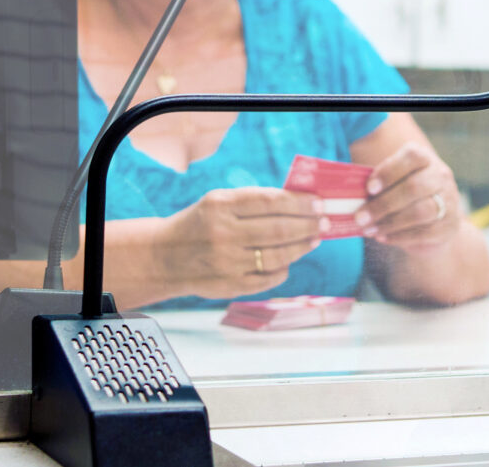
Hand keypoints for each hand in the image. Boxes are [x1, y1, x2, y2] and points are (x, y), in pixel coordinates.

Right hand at [156, 187, 325, 299]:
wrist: (165, 256)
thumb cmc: (201, 223)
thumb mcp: (218, 202)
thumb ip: (254, 202)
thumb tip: (300, 202)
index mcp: (221, 206)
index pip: (271, 202)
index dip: (300, 203)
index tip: (318, 203)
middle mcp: (223, 234)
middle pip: (279, 231)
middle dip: (308, 226)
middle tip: (324, 222)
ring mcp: (227, 263)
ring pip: (278, 256)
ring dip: (302, 247)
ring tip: (313, 239)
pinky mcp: (230, 286)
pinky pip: (269, 279)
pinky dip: (284, 269)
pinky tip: (289, 261)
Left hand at [357, 142, 464, 253]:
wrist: (433, 219)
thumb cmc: (403, 195)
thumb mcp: (393, 183)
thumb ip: (378, 185)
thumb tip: (352, 197)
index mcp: (424, 158)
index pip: (411, 157)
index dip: (389, 172)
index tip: (369, 188)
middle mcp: (440, 176)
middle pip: (414, 188)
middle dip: (384, 204)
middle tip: (360, 217)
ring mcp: (449, 201)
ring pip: (420, 212)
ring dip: (390, 223)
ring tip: (368, 230)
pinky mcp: (449, 226)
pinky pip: (424, 233)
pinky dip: (399, 236)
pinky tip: (382, 237)